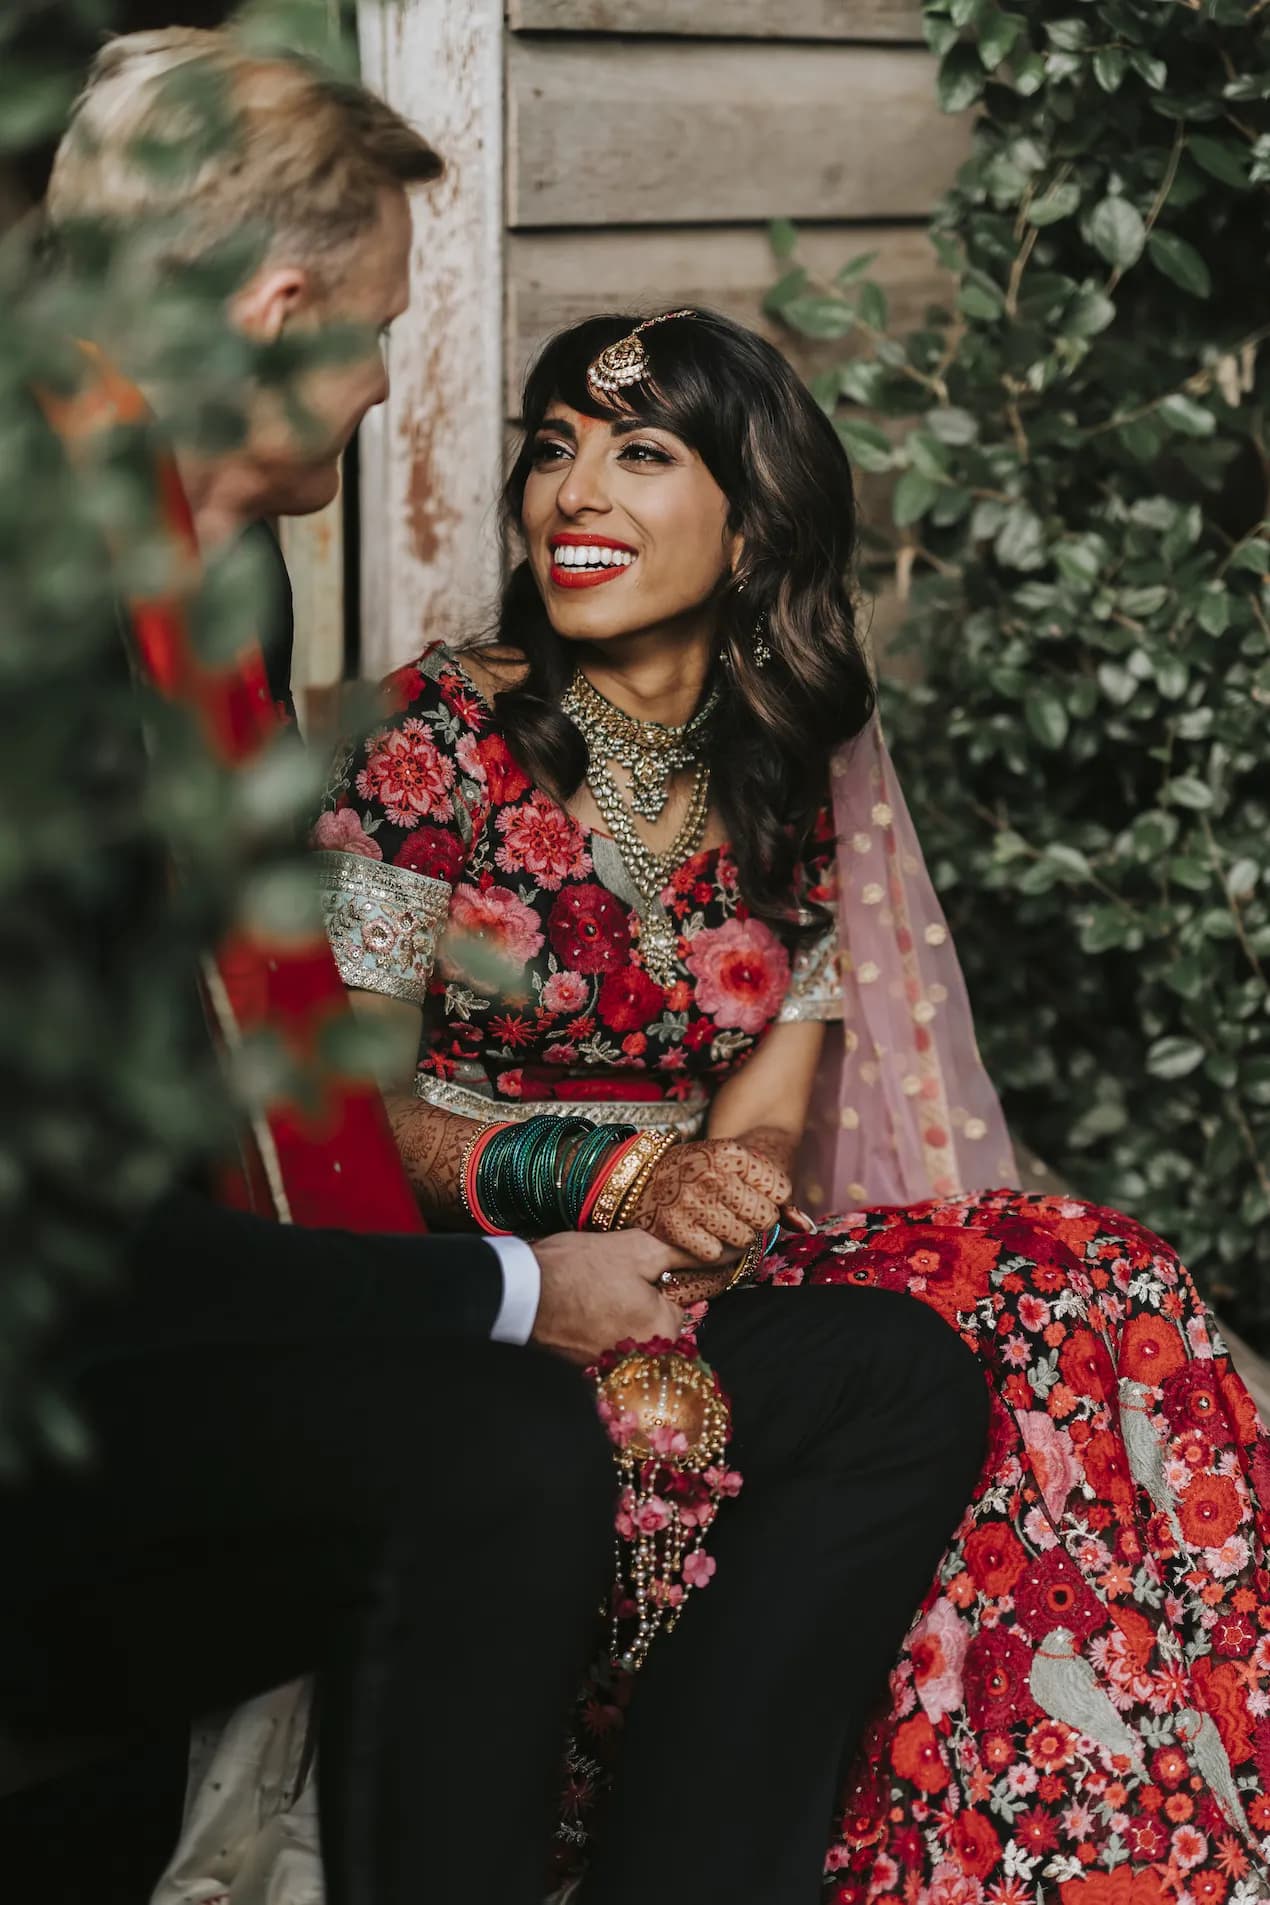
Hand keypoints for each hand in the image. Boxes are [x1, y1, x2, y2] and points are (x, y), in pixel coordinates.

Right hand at [530, 1229, 693, 1365]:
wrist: (517, 1293)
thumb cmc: (577, 1269)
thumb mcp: (636, 1249)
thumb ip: (684, 1254)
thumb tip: (726, 1251)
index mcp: (662, 1331)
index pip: (679, 1307)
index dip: (657, 1284)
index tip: (631, 1274)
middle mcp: (643, 1362)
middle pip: (655, 1327)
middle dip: (639, 1305)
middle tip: (609, 1284)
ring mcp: (614, 1371)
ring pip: (631, 1339)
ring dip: (619, 1319)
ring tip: (592, 1296)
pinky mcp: (588, 1372)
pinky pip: (608, 1350)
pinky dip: (598, 1333)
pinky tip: (580, 1313)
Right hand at [629, 1139, 790, 1261]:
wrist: (644, 1175)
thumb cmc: (703, 1171)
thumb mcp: (739, 1167)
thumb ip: (779, 1194)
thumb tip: (805, 1226)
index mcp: (729, 1152)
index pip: (779, 1189)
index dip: (772, 1197)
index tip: (754, 1194)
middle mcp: (710, 1173)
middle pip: (764, 1217)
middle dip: (756, 1220)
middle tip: (736, 1212)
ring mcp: (690, 1201)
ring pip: (743, 1239)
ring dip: (736, 1237)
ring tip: (719, 1222)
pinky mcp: (674, 1228)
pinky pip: (715, 1254)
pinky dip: (712, 1251)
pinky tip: (702, 1234)